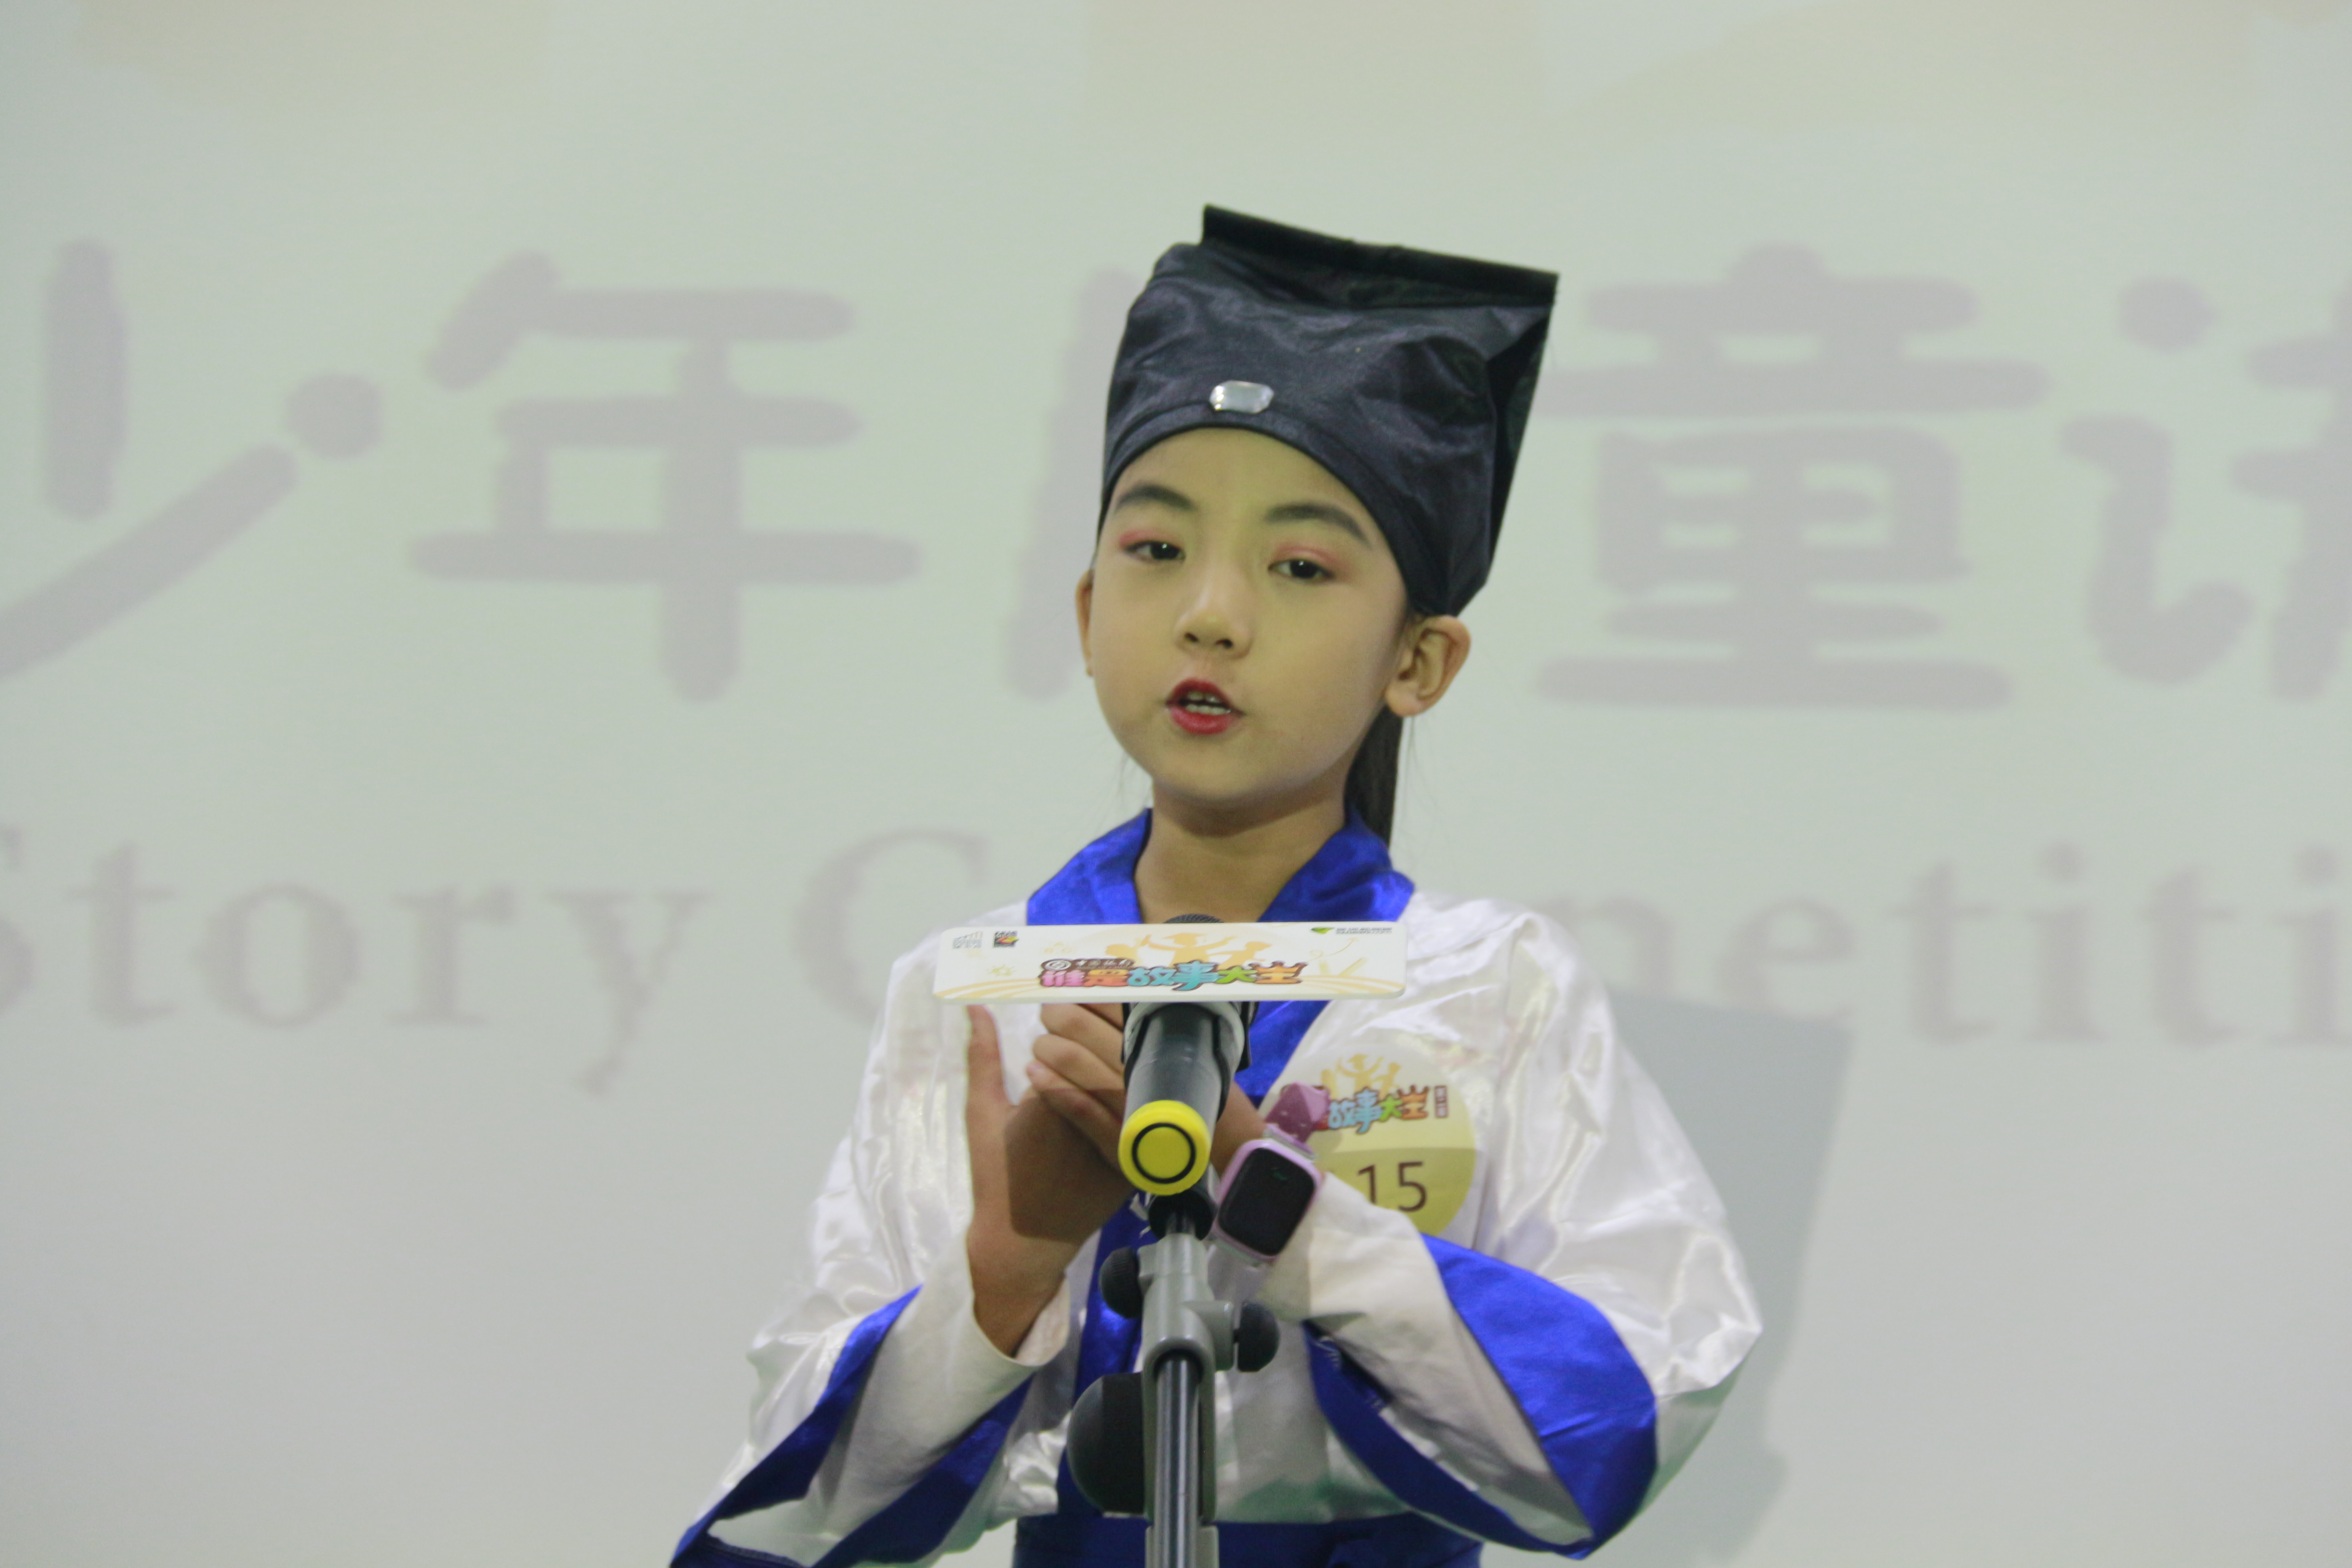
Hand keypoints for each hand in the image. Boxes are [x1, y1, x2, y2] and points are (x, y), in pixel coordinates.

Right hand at [963, 1005, 1118, 1353]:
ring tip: (1112, 1038)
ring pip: (1134, 1082)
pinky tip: (1133, 1072)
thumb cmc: (996, 1178)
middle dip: (1103, 1028)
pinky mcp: (1136, 1163)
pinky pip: (1147, 1115)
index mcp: (1051, 1101)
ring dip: (1127, 1054)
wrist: (1023, 1243)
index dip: (1075, 1014)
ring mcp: (1119, 1144)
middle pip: (1111, 1055)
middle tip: (1093, 1011)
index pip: (1076, 1040)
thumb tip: (976, 1010)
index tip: (1065, 1003)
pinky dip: (1143, 1090)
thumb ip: (981, 1058)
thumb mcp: (982, 1115)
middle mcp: (1092, 1119)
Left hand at [1024, 1001, 1267, 1175]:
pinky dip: (1049, 1085)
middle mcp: (1140, 1065)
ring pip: (1070, 1060)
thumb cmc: (1202, 1086)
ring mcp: (1129, 1103)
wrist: (1225, 1144)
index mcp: (1155, 1038)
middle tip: (1050, 1015)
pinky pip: (1075, 1106)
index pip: (1105, 1002)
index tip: (1069, 989)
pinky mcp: (1118, 1139)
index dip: (1080, 992)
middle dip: (1055, 1015)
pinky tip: (1034, 1074)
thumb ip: (1155, 1017)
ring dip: (1046, 1048)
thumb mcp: (1187, 1045)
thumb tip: (1124, 983)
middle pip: (1076, 1025)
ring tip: (1040, 1046)